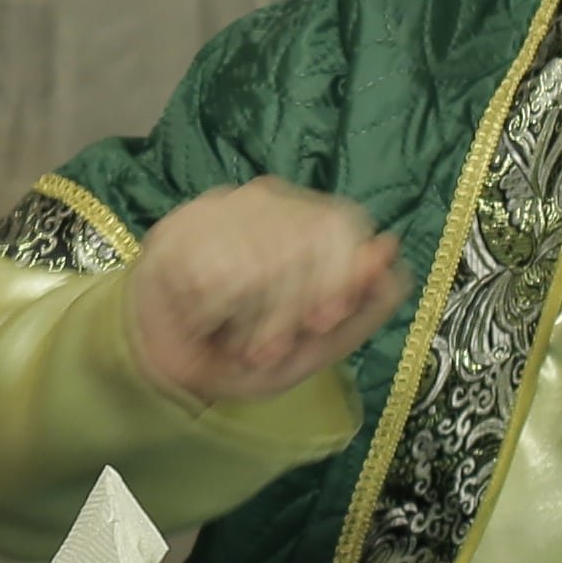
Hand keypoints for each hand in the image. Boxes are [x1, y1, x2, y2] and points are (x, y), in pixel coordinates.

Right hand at [125, 179, 404, 404]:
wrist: (167, 361)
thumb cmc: (247, 348)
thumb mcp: (316, 345)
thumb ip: (361, 308)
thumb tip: (393, 261)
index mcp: (305, 219)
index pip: (338, 222)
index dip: (338, 274)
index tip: (323, 322)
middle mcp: (263, 200)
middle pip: (298, 242)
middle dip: (288, 309)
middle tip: (269, 350)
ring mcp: (215, 209)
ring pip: (254, 259)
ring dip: (248, 319)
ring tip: (238, 344)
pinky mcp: (174, 231)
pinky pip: (207, 274)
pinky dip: (210, 315)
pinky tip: (203, 324)